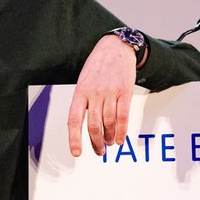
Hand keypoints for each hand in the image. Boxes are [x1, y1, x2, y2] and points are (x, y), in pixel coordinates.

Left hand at [67, 34, 138, 156]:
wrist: (116, 47)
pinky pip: (123, 116)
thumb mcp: (83, 80)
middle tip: (98, 150)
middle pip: (94, 125)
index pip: (74, 119)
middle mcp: (94, 93)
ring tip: (109, 143)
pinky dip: (122, 130)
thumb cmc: (97, 65)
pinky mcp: (125, 91)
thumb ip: (83, 101)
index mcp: (81, 91)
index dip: (74, 138)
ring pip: (109, 122)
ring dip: (109, 137)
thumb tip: (83, 124)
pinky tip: (120, 138)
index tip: (76, 152)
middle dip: (96, 142)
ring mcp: (110, 92)